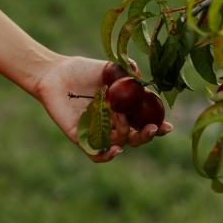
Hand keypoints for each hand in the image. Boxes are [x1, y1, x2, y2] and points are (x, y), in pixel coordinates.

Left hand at [34, 55, 172, 161]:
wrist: (55, 74)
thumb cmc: (82, 70)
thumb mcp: (110, 67)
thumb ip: (128, 71)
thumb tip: (142, 79)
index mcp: (123, 108)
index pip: (144, 121)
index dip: (158, 126)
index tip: (167, 126)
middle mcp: (113, 123)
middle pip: (135, 138)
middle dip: (146, 136)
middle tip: (151, 128)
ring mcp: (97, 131)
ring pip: (119, 144)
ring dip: (125, 135)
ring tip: (120, 117)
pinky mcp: (80, 137)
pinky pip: (96, 154)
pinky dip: (106, 155)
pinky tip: (116, 149)